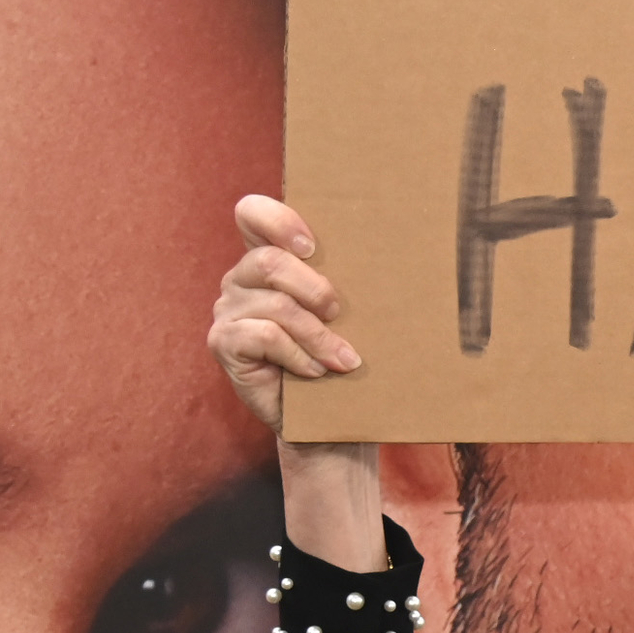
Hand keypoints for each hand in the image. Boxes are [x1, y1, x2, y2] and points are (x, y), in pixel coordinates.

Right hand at [206, 194, 385, 571]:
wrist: (332, 420)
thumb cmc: (348, 357)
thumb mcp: (356, 312)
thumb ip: (356, 277)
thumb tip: (411, 247)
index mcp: (272, 258)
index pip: (253, 213)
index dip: (278, 219)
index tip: (313, 245)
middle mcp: (242, 278)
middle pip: (269, 260)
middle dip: (315, 288)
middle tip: (340, 313)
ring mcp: (228, 309)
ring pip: (274, 304)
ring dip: (318, 335)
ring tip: (345, 359)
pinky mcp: (222, 343)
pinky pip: (263, 336)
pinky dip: (299, 356)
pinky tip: (317, 372)